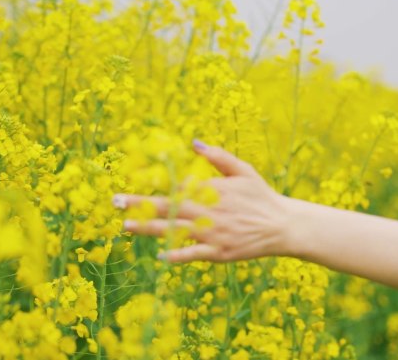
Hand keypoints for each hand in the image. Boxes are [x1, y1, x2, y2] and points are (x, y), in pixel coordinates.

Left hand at [112, 140, 293, 262]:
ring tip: (126, 225)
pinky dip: (177, 254)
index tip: (133, 177)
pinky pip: (193, 254)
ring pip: (174, 230)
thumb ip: (218, 157)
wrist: (283, 225)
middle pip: (168, 206)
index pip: (178, 183)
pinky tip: (160, 254)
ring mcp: (213, 233)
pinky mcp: (219, 252)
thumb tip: (193, 143)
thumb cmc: (261, 196)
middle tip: (115, 201)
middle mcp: (209, 210)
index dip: (154, 181)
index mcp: (213, 189)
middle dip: (140, 202)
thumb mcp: (243, 171)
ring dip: (148, 227)